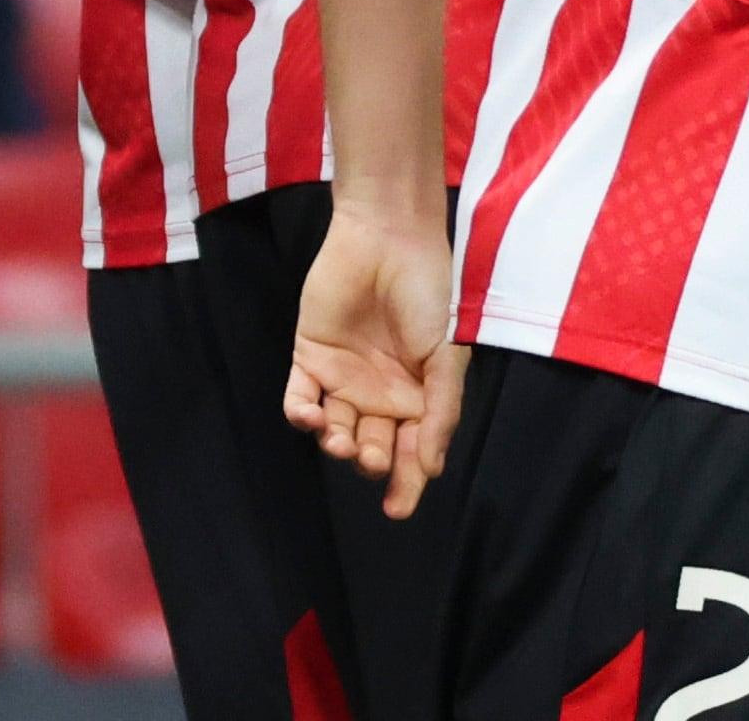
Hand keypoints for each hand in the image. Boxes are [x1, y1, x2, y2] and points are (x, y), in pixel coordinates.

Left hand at [284, 197, 466, 517]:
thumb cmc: (429, 294)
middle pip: (372, 447)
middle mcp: (380, 395)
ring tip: (341, 441)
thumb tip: (433, 470)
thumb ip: (441, 412)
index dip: (407, 484)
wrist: (389, 239)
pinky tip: (311, 416)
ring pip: (334, 430)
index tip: (398, 509)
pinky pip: (300, 399)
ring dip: (335, 443)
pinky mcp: (310, 358)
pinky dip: (301, 414)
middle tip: (371, 457)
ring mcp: (343, 378)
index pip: (412, 453)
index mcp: (418, 398)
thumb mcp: (448, 356)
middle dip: (371, 461)